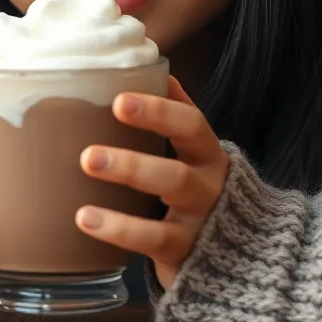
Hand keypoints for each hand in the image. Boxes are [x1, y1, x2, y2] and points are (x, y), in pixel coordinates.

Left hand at [75, 76, 229, 290]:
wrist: (237, 254)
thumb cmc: (197, 192)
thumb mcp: (191, 155)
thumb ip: (174, 116)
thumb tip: (150, 67)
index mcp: (207, 154)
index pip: (191, 125)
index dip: (158, 112)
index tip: (118, 101)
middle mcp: (208, 186)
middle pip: (176, 172)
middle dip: (132, 161)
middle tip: (88, 154)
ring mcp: (199, 221)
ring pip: (168, 201)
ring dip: (126, 186)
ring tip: (86, 175)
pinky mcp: (184, 252)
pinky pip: (152, 240)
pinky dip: (118, 229)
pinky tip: (84, 219)